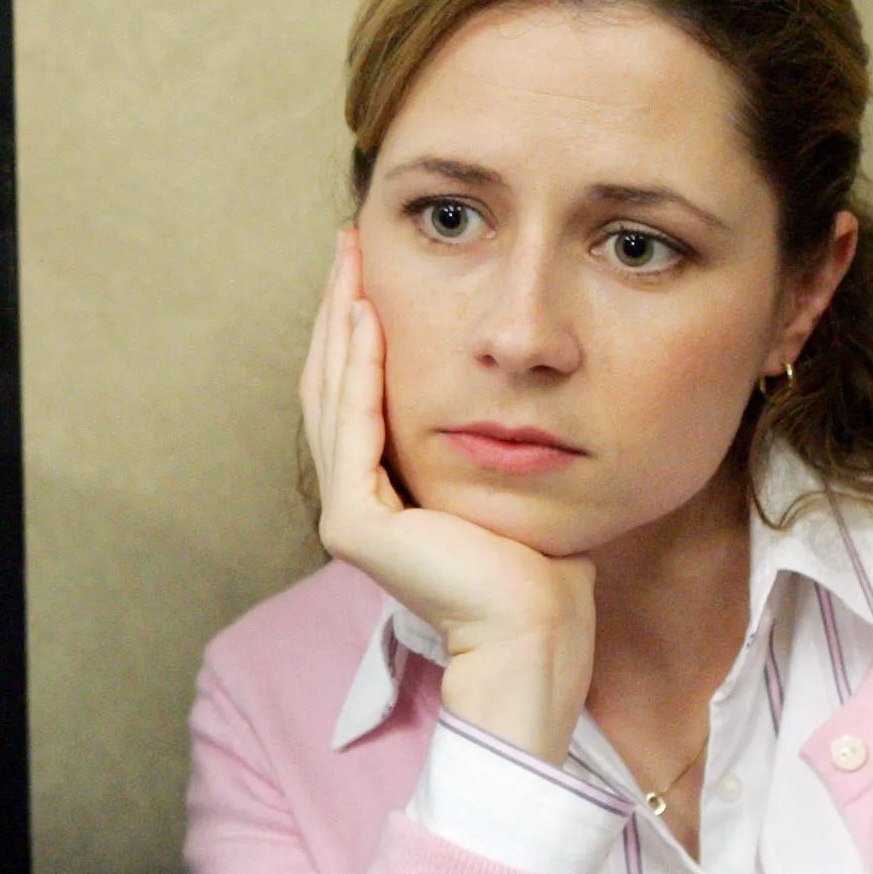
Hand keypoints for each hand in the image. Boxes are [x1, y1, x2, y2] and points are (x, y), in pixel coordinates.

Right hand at [302, 229, 594, 760]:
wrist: (537, 629)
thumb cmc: (539, 565)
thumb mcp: (503, 476)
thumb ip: (483, 435)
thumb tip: (508, 378)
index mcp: (381, 493)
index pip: (356, 395)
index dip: (357, 329)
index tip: (370, 268)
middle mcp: (353, 502)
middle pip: (333, 385)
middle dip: (340, 309)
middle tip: (348, 244)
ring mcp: (348, 514)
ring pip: (334, 397)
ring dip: (341, 325)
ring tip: (351, 265)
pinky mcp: (357, 524)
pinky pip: (355, 429)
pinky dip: (360, 370)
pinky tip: (370, 319)